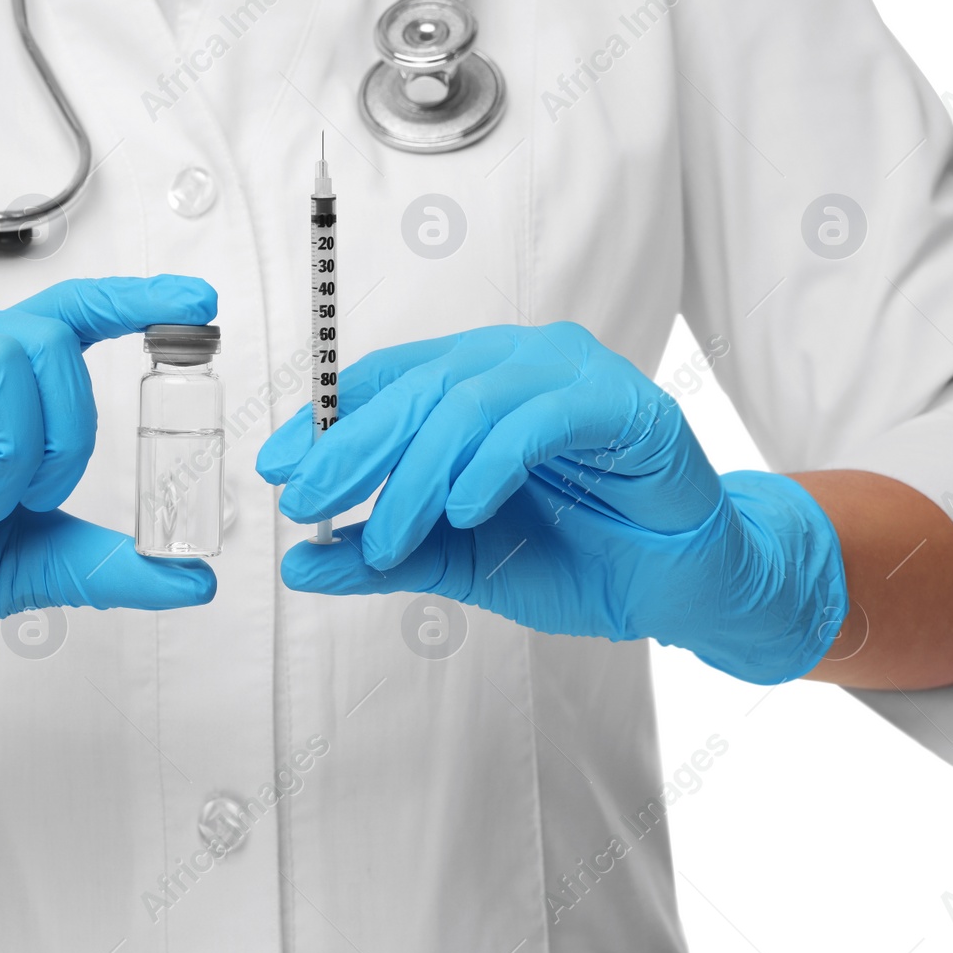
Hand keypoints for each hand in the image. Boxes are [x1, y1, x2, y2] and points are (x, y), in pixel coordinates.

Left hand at [257, 323, 847, 683]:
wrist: (677, 590)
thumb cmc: (576, 558)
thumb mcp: (458, 562)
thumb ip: (383, 556)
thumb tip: (299, 559)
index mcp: (475, 383)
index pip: (383, 383)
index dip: (323, 422)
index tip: (276, 469)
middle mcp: (517, 362)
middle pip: (414, 387)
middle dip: (351, 449)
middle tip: (307, 502)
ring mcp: (571, 375)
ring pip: (467, 400)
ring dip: (415, 474)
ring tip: (388, 539)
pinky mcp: (622, 404)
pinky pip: (537, 418)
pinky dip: (490, 464)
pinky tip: (464, 511)